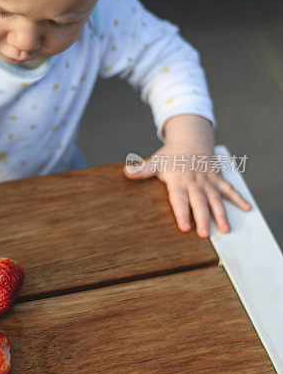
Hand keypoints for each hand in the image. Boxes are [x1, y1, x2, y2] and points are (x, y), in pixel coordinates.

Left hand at [123, 119, 250, 235]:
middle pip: (199, 202)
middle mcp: (195, 182)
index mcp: (179, 180)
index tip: (184, 226)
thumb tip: (126, 172)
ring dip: (221, 214)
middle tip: (204, 234)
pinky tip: (247, 209)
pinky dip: (238, 198)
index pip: (179, 199)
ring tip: (225, 230)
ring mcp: (208, 181)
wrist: (192, 139)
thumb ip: (142, 169)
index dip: (182, 213)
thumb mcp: (156, 161)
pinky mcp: (218, 179)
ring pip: (216, 199)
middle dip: (203, 218)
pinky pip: (230, 189)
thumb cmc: (171, 155)